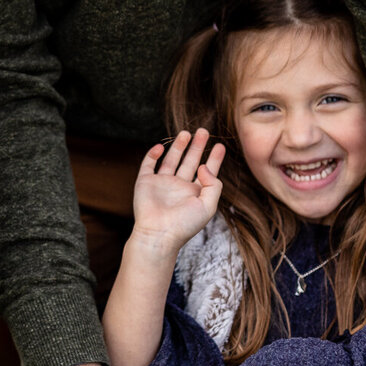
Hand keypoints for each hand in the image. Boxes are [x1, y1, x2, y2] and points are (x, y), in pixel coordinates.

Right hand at [130, 129, 224, 255]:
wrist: (159, 234)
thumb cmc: (184, 225)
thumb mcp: (208, 206)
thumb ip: (213, 184)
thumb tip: (204, 166)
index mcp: (194, 193)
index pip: (207, 171)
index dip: (214, 159)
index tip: (220, 145)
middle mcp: (179, 186)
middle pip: (190, 161)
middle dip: (197, 146)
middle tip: (203, 131)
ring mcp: (161, 183)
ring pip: (171, 160)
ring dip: (178, 146)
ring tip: (186, 133)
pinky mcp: (145, 182)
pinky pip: (148, 164)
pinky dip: (153, 154)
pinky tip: (160, 147)